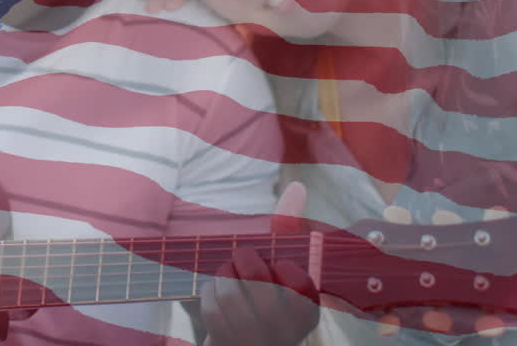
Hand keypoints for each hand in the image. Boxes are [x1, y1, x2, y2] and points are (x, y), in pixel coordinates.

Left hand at [200, 182, 318, 345]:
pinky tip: (216, 295)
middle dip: (243, 259)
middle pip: (259, 283)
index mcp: (307, 310)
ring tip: (228, 276)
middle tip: (242, 257)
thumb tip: (298, 185)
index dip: (281, 265)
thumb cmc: (265, 291)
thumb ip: (289, 226)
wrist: (244, 337)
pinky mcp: (228, 344)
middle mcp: (286, 333)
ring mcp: (256, 342)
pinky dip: (209, 294)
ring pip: (231, 296)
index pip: (298, 281)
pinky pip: (212, 310)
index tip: (276, 264)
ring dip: (223, 277)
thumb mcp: (280, 262)